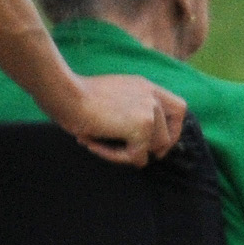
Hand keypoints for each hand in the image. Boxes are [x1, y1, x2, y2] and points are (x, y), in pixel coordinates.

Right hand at [55, 71, 185, 165]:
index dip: (172, 130)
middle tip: (134, 156)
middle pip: (170, 133)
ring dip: (128, 154)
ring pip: (153, 149)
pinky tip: (95, 145)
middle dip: (154, 149)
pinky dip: (116, 157)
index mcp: (145, 87)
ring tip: (101, 146)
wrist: (65, 93)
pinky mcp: (142, 127)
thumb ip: (128, 110)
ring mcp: (149, 111)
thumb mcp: (111, 97)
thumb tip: (140, 144)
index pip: (178, 108)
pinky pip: (137, 157)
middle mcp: (152, 96)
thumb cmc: (76, 96)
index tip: (156, 143)